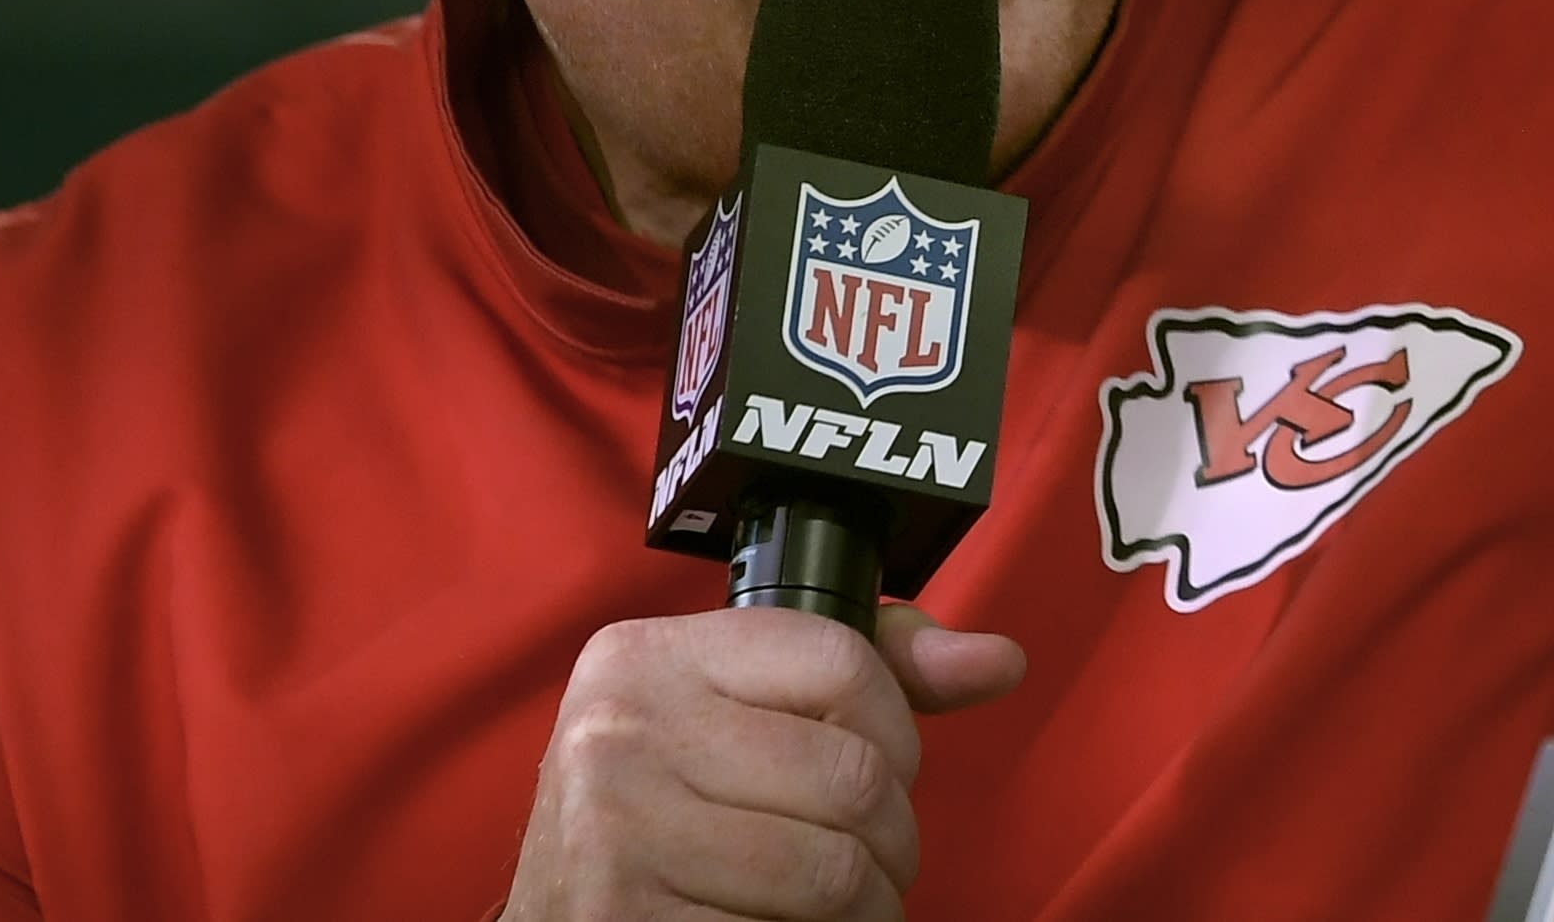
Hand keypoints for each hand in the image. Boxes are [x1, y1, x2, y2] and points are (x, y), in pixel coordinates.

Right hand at [501, 603, 1026, 920]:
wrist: (554, 917)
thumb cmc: (667, 810)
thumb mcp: (743, 714)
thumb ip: (869, 677)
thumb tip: (999, 661)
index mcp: (648, 658)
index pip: (844, 661)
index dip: (898, 728)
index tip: (886, 767)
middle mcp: (618, 733)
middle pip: (852, 776)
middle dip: (892, 836)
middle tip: (872, 860)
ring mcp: (612, 833)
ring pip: (833, 872)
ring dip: (868, 906)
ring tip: (844, 905)